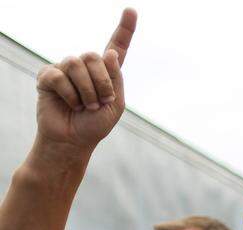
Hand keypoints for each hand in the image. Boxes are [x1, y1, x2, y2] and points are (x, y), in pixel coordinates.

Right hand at [34, 9, 135, 150]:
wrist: (73, 141)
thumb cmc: (94, 124)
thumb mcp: (115, 105)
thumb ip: (115, 79)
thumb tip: (109, 53)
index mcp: (106, 72)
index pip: (116, 47)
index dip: (125, 29)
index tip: (132, 10)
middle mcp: (86, 66)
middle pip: (94, 56)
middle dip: (101, 84)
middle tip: (98, 103)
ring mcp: (65, 69)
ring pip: (77, 64)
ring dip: (86, 91)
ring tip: (85, 106)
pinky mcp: (48, 76)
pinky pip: (60, 76)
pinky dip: (70, 95)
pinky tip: (69, 104)